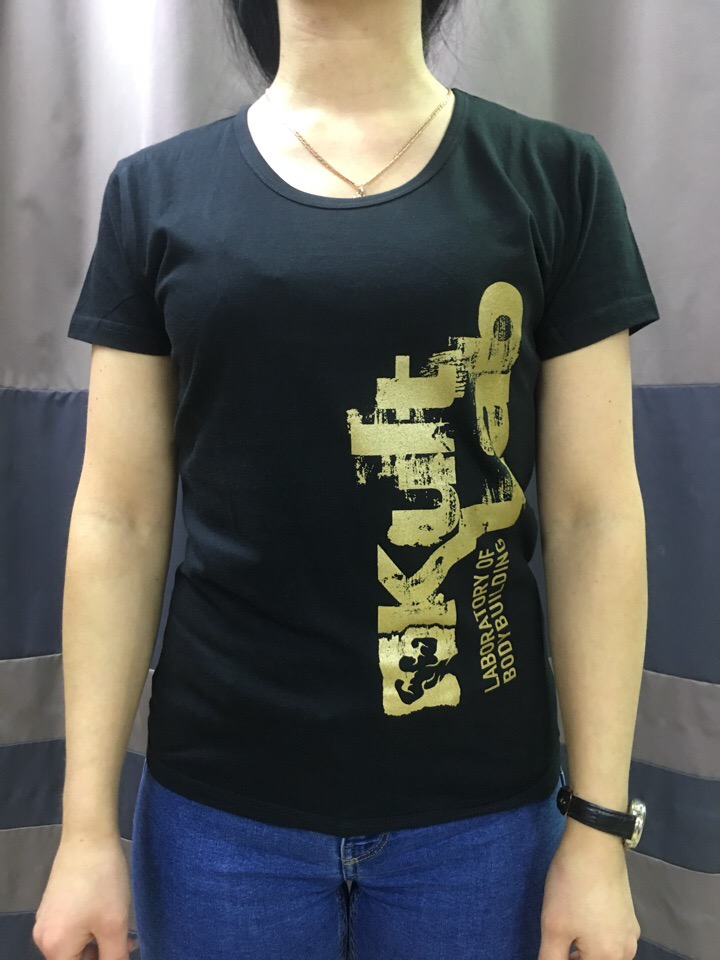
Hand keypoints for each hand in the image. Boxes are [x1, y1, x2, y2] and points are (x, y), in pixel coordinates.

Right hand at [33, 832, 137, 959]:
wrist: (88, 836)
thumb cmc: (102, 881)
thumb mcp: (114, 925)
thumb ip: (114, 957)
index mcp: (54, 947)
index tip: (120, 951)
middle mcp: (43, 937)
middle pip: (74, 959)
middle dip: (102, 954)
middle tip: (129, 942)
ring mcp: (46, 918)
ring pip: (75, 943)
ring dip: (98, 940)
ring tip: (123, 926)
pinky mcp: (53, 903)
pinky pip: (71, 927)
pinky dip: (91, 926)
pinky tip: (109, 913)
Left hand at [538, 826, 641, 959]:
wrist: (594, 844)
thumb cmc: (572, 887)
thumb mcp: (554, 927)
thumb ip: (551, 958)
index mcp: (610, 958)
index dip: (566, 958)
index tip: (555, 948)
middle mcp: (626, 951)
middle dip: (576, 958)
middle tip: (557, 944)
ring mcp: (630, 932)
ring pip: (606, 955)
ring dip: (586, 953)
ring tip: (566, 936)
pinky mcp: (629, 916)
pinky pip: (612, 939)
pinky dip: (596, 940)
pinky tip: (580, 922)